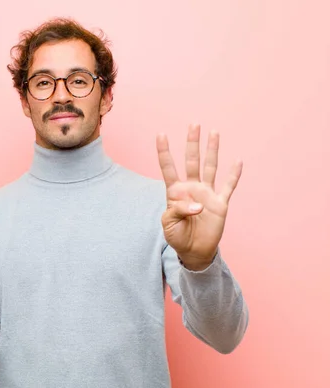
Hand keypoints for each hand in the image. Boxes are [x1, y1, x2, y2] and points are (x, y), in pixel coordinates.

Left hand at [156, 124, 241, 270]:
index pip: (168, 168)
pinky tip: (238, 161)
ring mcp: (207, 194)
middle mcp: (191, 188)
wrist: (194, 251)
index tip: (161, 134)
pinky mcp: (220, 203)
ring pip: (210, 167)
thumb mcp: (169, 224)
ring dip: (212, 150)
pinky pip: (228, 186)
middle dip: (192, 143)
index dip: (164, 152)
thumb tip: (198, 205)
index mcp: (175, 192)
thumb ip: (179, 210)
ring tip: (214, 132)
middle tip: (194, 124)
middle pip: (191, 161)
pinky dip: (234, 174)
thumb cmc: (177, 236)